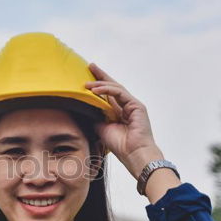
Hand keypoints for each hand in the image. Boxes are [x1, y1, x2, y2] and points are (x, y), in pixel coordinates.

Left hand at [84, 63, 162, 177]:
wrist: (134, 155)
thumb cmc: (120, 146)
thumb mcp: (101, 128)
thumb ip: (95, 116)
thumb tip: (83, 107)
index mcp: (119, 112)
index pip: (108, 94)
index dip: (98, 85)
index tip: (87, 77)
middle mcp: (127, 106)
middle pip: (112, 86)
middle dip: (101, 76)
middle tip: (90, 66)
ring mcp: (133, 105)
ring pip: (115, 88)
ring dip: (100, 83)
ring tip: (87, 83)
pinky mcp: (137, 106)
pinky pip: (119, 93)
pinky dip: (107, 90)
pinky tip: (95, 90)